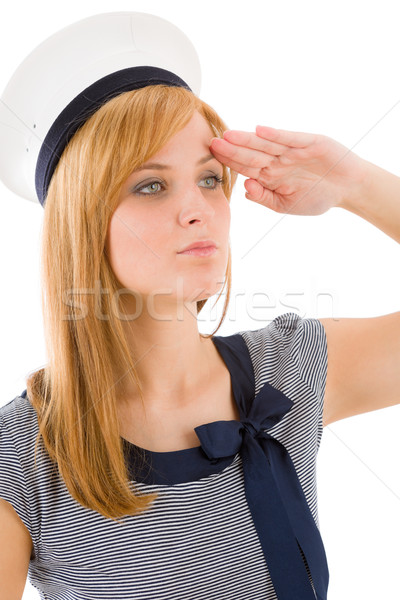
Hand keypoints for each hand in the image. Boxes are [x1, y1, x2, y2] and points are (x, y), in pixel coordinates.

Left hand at [210, 126, 368, 215]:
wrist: (347, 189)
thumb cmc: (317, 197)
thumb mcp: (286, 205)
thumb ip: (264, 198)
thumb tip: (244, 188)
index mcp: (270, 175)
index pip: (245, 167)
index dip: (229, 162)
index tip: (211, 158)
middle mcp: (278, 160)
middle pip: (251, 154)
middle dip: (232, 149)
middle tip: (212, 143)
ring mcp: (292, 150)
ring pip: (265, 144)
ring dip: (247, 140)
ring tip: (229, 135)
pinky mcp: (308, 142)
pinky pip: (289, 138)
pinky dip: (276, 135)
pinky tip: (260, 131)